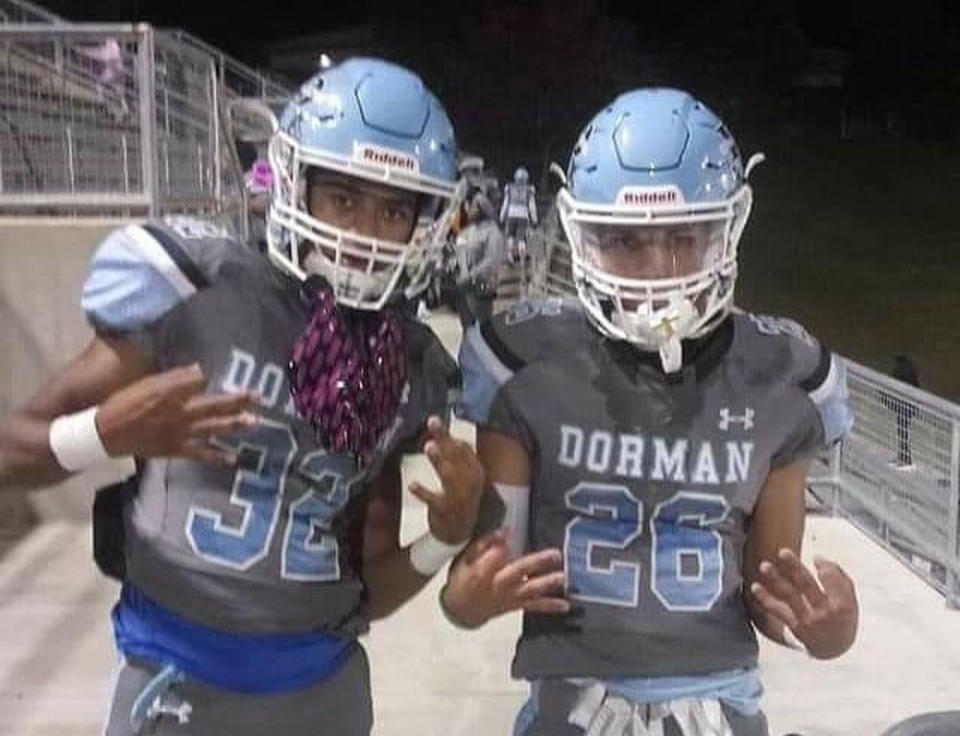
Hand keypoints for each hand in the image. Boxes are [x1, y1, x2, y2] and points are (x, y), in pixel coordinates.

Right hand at [96, 364, 256, 464]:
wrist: (106, 434)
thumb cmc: (124, 404)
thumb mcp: (147, 384)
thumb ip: (174, 378)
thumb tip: (199, 370)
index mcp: (170, 394)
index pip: (200, 382)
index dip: (214, 377)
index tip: (235, 375)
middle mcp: (180, 413)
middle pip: (214, 404)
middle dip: (238, 400)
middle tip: (259, 396)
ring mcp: (181, 433)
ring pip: (213, 427)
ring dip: (235, 425)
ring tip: (255, 421)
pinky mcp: (177, 449)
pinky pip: (201, 454)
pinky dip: (217, 456)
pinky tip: (233, 457)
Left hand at [409, 416, 485, 543]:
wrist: (459, 532)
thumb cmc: (459, 498)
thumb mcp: (464, 476)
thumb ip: (455, 455)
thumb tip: (446, 431)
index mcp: (475, 472)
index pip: (465, 449)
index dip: (452, 434)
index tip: (438, 420)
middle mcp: (470, 483)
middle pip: (456, 456)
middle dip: (445, 438)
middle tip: (432, 422)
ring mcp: (458, 497)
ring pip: (448, 475)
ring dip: (439, 460)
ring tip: (429, 446)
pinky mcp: (444, 510)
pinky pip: (433, 499)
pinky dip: (423, 492)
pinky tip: (412, 485)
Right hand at [441, 532, 568, 627]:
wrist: (461, 609)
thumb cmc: (463, 578)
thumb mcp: (464, 559)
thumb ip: (482, 545)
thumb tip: (503, 532)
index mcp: (482, 572)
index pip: (492, 558)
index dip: (500, 545)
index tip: (509, 532)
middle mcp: (497, 585)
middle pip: (517, 572)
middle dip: (536, 563)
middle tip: (555, 554)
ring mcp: (509, 596)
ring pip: (530, 590)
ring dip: (547, 583)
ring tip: (562, 577)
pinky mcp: (516, 604)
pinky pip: (534, 606)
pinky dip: (550, 606)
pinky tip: (565, 605)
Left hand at [750, 548, 857, 658]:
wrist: (833, 649)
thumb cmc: (840, 616)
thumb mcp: (850, 600)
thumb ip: (839, 577)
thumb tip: (818, 558)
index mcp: (843, 604)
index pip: (832, 580)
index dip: (825, 568)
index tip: (816, 559)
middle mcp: (824, 613)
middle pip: (808, 585)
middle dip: (794, 567)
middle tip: (783, 552)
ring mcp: (808, 620)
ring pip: (790, 595)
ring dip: (776, 579)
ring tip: (764, 566)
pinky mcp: (794, 626)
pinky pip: (778, 610)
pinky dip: (766, 599)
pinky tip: (755, 587)